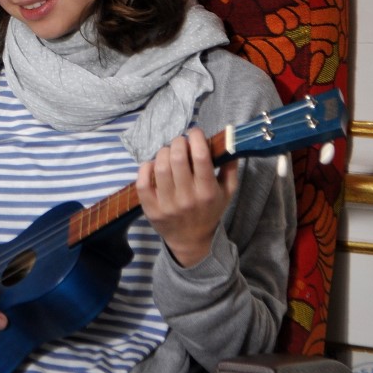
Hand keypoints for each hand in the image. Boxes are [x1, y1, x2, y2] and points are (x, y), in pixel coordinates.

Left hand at [137, 127, 236, 267]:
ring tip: (168, 152)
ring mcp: (167, 204)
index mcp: (208, 192)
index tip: (195, 132)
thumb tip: (228, 142)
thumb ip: (230, 168)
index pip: (201, 158)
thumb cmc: (210, 210)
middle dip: (178, 142)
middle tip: (180, 142)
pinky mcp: (150, 208)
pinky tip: (153, 164)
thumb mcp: (228, 192)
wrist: (191, 240)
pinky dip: (145, 167)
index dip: (196, 138)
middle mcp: (187, 198)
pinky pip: (142, 182)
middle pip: (178, 158)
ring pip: (160, 167)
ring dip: (163, 152)